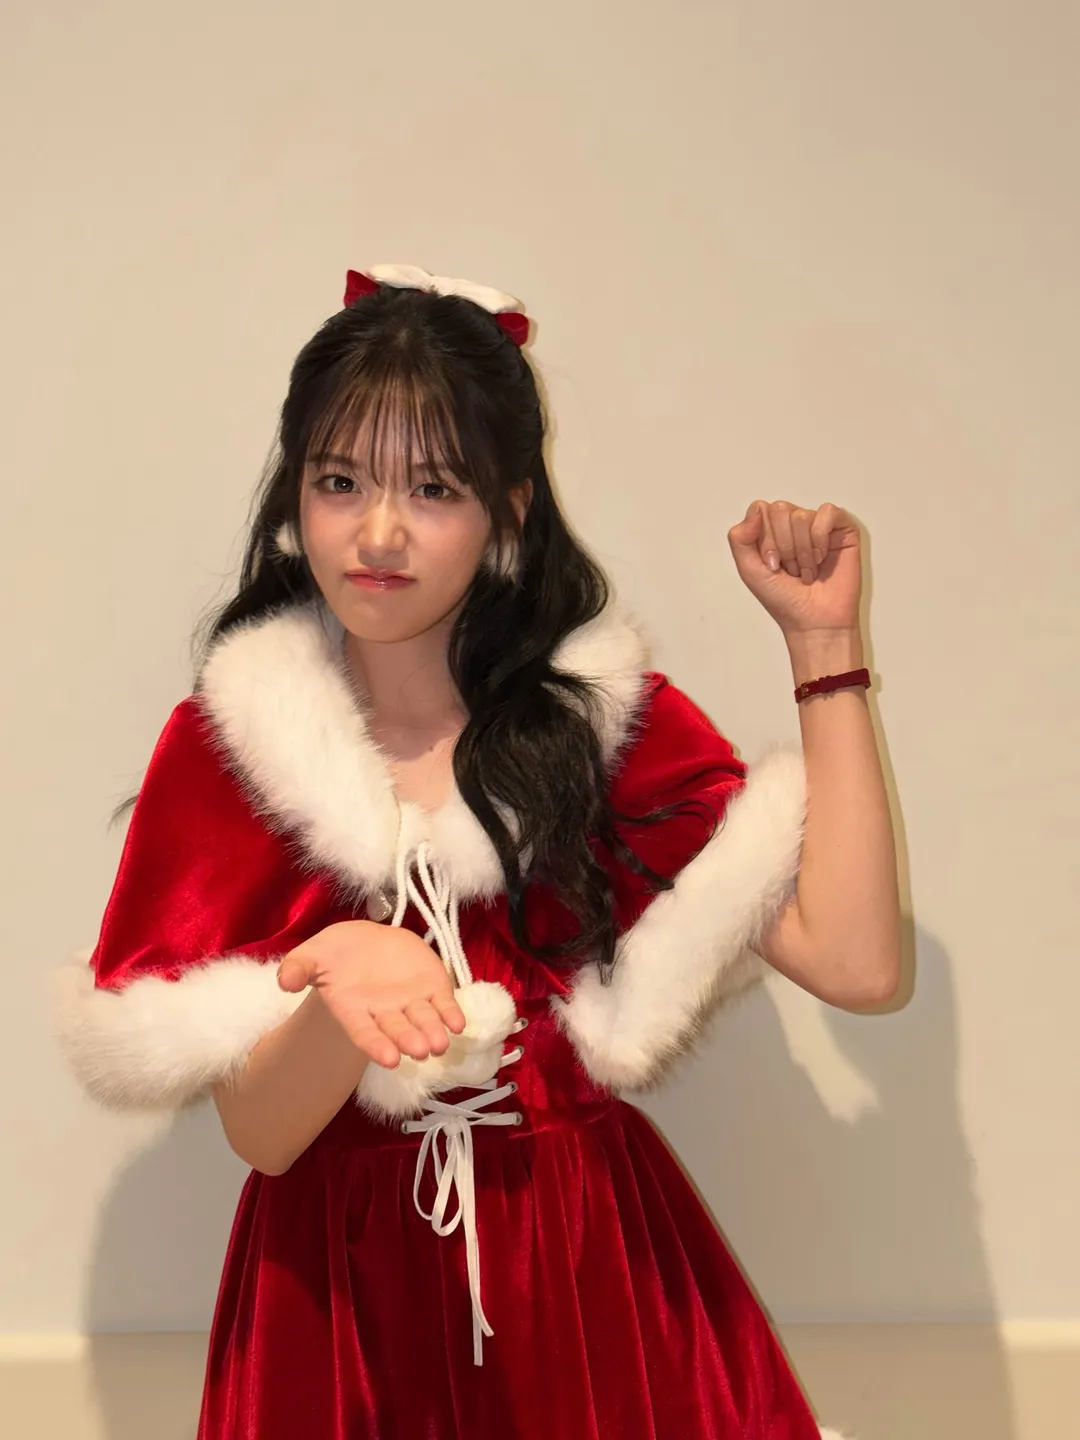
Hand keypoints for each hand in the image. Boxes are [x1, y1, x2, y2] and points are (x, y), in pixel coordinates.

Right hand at [277, 921, 465, 1069]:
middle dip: (409, 1040)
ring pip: (424, 1021)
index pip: (365, 1033)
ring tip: (441, 1043)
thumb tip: (285, 982)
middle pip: (398, 1030)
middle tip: (420, 1051)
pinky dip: (452, 1013)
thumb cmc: (336, 954)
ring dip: (434, 1032)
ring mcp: (411, 1001)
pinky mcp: (432, 987)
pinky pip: (444, 1003)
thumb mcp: (312, 955)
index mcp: (354, 1010)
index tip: (389, 1059)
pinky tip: (459, 1023)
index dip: (376, 1045)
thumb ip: (298, 967)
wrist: (365, 941)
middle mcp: (385, 1012)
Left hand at [727, 500, 861, 634]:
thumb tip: (756, 510)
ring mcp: (818, 525)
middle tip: (792, 569)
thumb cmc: (785, 601)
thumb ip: (739, 539)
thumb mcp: (749, 570)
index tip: (772, 565)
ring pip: (802, 515)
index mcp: (770, 531)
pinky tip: (822, 558)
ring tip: (807, 570)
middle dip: (784, 546)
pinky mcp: (842, 528)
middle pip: (780, 509)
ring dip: (803, 551)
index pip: (760, 510)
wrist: (814, 622)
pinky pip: (828, 513)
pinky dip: (821, 539)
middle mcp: (793, 525)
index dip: (765, 539)